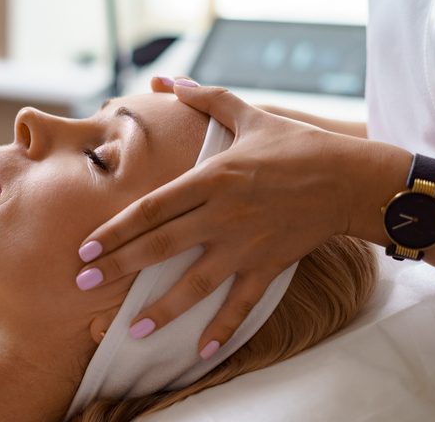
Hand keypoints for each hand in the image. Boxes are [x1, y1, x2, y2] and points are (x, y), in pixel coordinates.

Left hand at [76, 78, 355, 357]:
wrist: (350, 177)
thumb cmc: (296, 144)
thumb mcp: (249, 115)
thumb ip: (206, 98)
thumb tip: (169, 82)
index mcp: (211, 178)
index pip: (152, 208)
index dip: (117, 229)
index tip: (86, 247)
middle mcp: (222, 214)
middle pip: (161, 245)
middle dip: (119, 266)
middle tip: (84, 284)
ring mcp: (245, 244)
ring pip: (196, 282)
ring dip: (163, 307)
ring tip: (133, 328)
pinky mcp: (269, 266)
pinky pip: (242, 302)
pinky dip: (223, 327)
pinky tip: (201, 351)